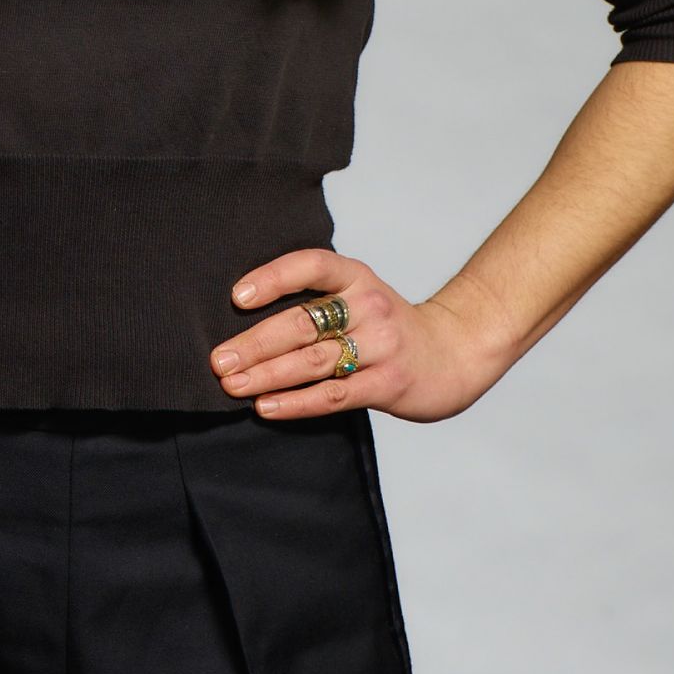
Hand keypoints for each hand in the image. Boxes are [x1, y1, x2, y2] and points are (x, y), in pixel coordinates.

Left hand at [208, 249, 504, 422]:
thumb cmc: (389, 327)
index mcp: (357, 276)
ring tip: (232, 385)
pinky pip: (334, 394)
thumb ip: (318, 302)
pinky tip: (266, 407)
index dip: (272, 278)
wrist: (455, 353)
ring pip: (312, 361)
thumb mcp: (360, 297)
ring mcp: (382, 345)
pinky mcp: (388, 383)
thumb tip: (243, 320)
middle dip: (254, 343)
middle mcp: (369, 305)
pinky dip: (295, 402)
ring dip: (266, 375)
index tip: (236, 298)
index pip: (311, 266)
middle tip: (218, 361)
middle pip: (302, 322)